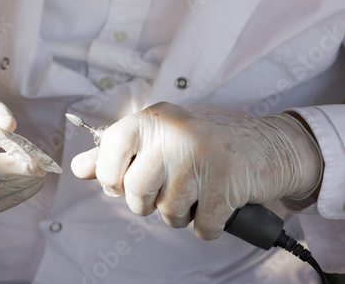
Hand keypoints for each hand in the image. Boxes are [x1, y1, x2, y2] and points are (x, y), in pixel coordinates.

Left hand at [71, 102, 321, 239]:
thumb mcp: (157, 140)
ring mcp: (202, 156)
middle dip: (148, 202)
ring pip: (168, 213)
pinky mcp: (227, 183)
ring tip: (198, 190)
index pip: (110, 150)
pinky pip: (202, 228)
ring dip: (182, 213)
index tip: (124, 181)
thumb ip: (115, 154)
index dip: (112, 176)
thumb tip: (77, 168)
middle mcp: (174, 132)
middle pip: (135, 191)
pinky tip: (219, 201)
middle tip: (170, 188)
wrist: (267, 146)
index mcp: (152, 118)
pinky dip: (209, 224)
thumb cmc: (204, 146)